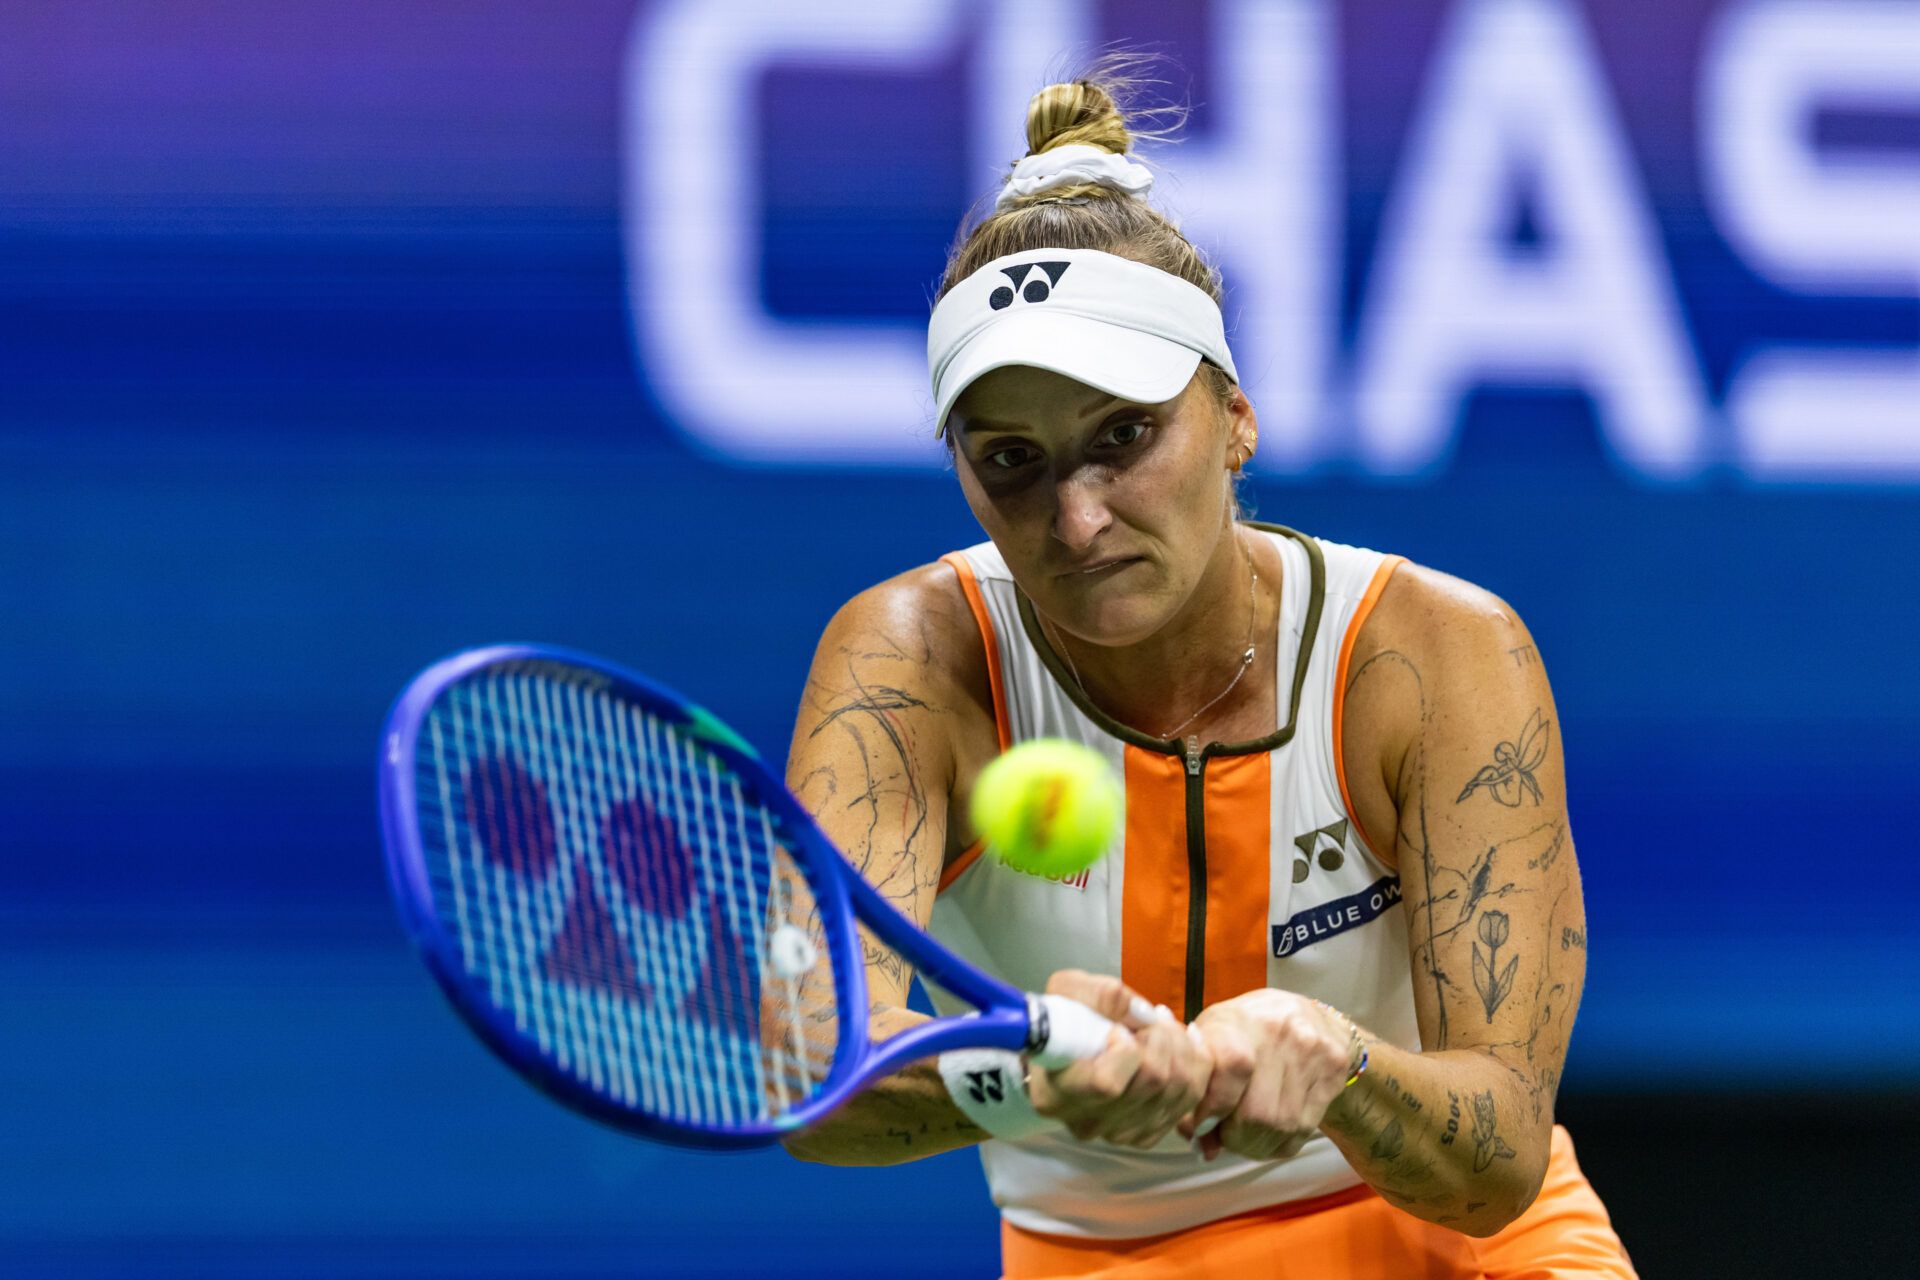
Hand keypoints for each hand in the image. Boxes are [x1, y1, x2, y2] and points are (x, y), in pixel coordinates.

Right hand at [1029, 970, 1211, 1148]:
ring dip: (1180, 1044)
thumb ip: (1101, 996)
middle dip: (1161, 1035)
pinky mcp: (1147, 1133)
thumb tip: (1145, 1014)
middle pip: (1153, 1080)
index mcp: (1058, 1094)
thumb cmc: (1062, 1019)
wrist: (1067, 1045)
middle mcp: (1088, 1123)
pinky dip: (1195, 1061)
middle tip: (1149, 1015)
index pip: (1107, 1084)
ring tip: (1161, 1023)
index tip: (1117, 1028)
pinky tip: (1181, 1040)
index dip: (1125, 1049)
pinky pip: (1192, 1096)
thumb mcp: (1067, 991)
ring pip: (1180, 1087)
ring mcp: (1119, 1133)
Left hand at [1177, 990, 1355, 1161]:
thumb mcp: (1213, 1042)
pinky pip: (1303, 1130)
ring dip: (1255, 1145)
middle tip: (1224, 1136)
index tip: (1200, 1124)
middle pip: (1256, 1112)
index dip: (1212, 1106)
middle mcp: (1277, 1030)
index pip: (1230, 1067)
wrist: (1310, 1018)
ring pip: (1280, 1126)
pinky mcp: (1332, 1071)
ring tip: (1245, 1137)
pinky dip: (1279, 1145)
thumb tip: (1194, 1139)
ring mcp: (1309, 1051)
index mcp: (1238, 1019)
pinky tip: (1268, 1135)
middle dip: (1233, 1137)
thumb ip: (1198, 1085)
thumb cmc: (1247, 1034)